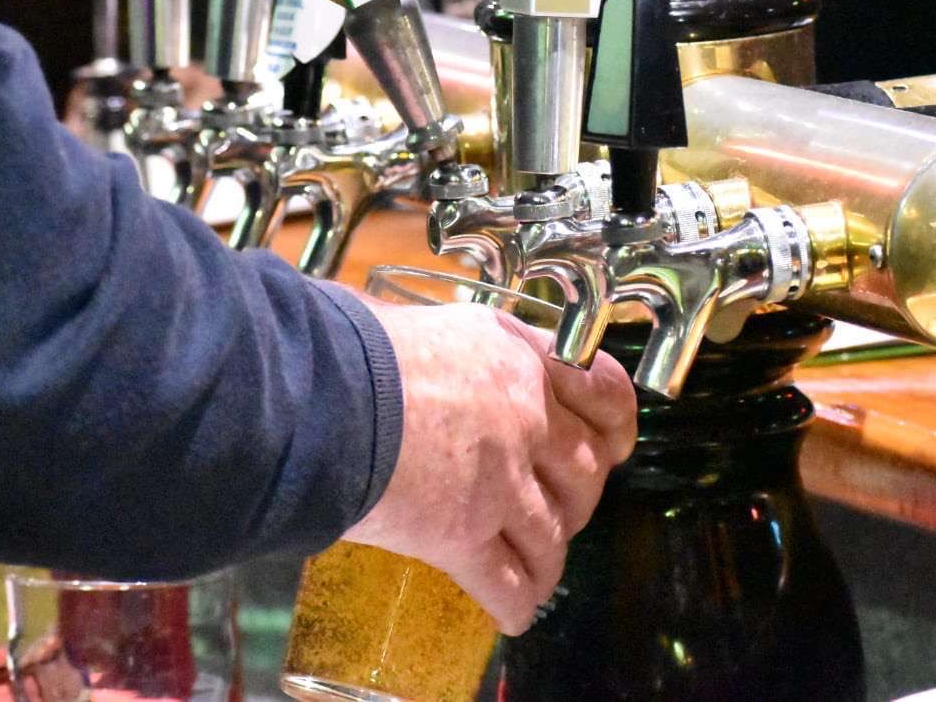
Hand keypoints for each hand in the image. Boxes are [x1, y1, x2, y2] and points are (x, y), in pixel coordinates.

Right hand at [344, 295, 637, 633]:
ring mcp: (501, 481)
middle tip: (560, 510)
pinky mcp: (464, 535)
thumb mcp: (421, 322)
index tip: (615, 444)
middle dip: (578, 499)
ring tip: (541, 573)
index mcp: (518, 356)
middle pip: (583, 472)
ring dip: (549, 559)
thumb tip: (410, 341)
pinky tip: (514, 614)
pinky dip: (516, 604)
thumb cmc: (350, 346)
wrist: (320, 395)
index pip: (602, 390)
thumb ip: (445, 346)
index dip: (616, 425)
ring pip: (551, 534)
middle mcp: (525, 417)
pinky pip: (507, 582)